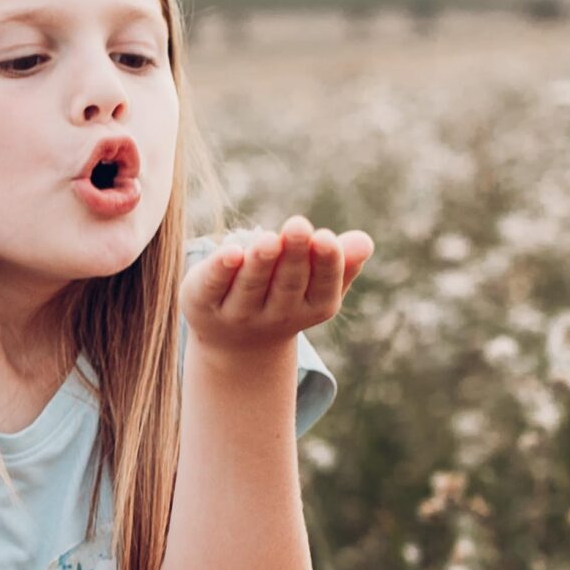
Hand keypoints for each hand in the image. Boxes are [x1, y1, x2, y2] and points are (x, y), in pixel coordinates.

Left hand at [182, 215, 374, 355]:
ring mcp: (239, 314)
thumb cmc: (286, 296)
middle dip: (293, 255)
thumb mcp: (316, 283)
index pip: (323, 285)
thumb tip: (366, 242)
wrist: (237, 344)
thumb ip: (341, 262)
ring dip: (260, 263)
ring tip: (268, 239)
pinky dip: (220, 270)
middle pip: (287, 284)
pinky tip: (230, 251)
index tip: (325, 237)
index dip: (325, 262)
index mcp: (312, 306)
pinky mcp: (203, 304)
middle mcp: (277, 315)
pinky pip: (213, 286)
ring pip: (251, 287)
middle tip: (298, 225)